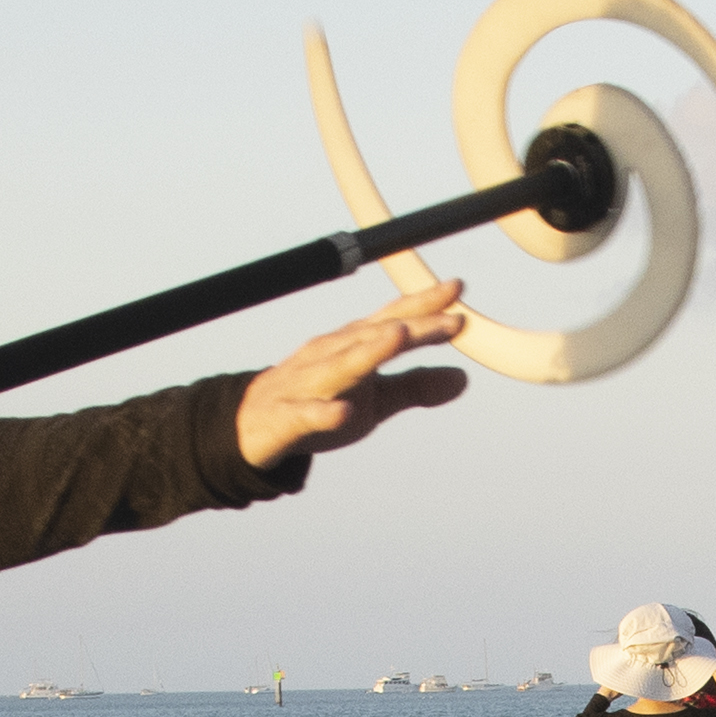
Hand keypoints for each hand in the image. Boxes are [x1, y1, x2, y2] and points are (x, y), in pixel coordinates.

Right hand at [234, 285, 471, 472]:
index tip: (458, 289)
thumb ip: (415, 387)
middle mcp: (330, 356)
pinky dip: (323, 414)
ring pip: (340, 366)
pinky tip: (343, 413)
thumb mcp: (374, 399)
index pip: (391, 320)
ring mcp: (307, 385)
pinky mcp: (287, 419)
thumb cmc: (319, 402)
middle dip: (410, 326)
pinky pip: (305, 415)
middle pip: (373, 337)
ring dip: (369, 351)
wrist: (252, 426)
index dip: (424, 306)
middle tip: (449, 317)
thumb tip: (463, 379)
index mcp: (352, 347)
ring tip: (399, 338)